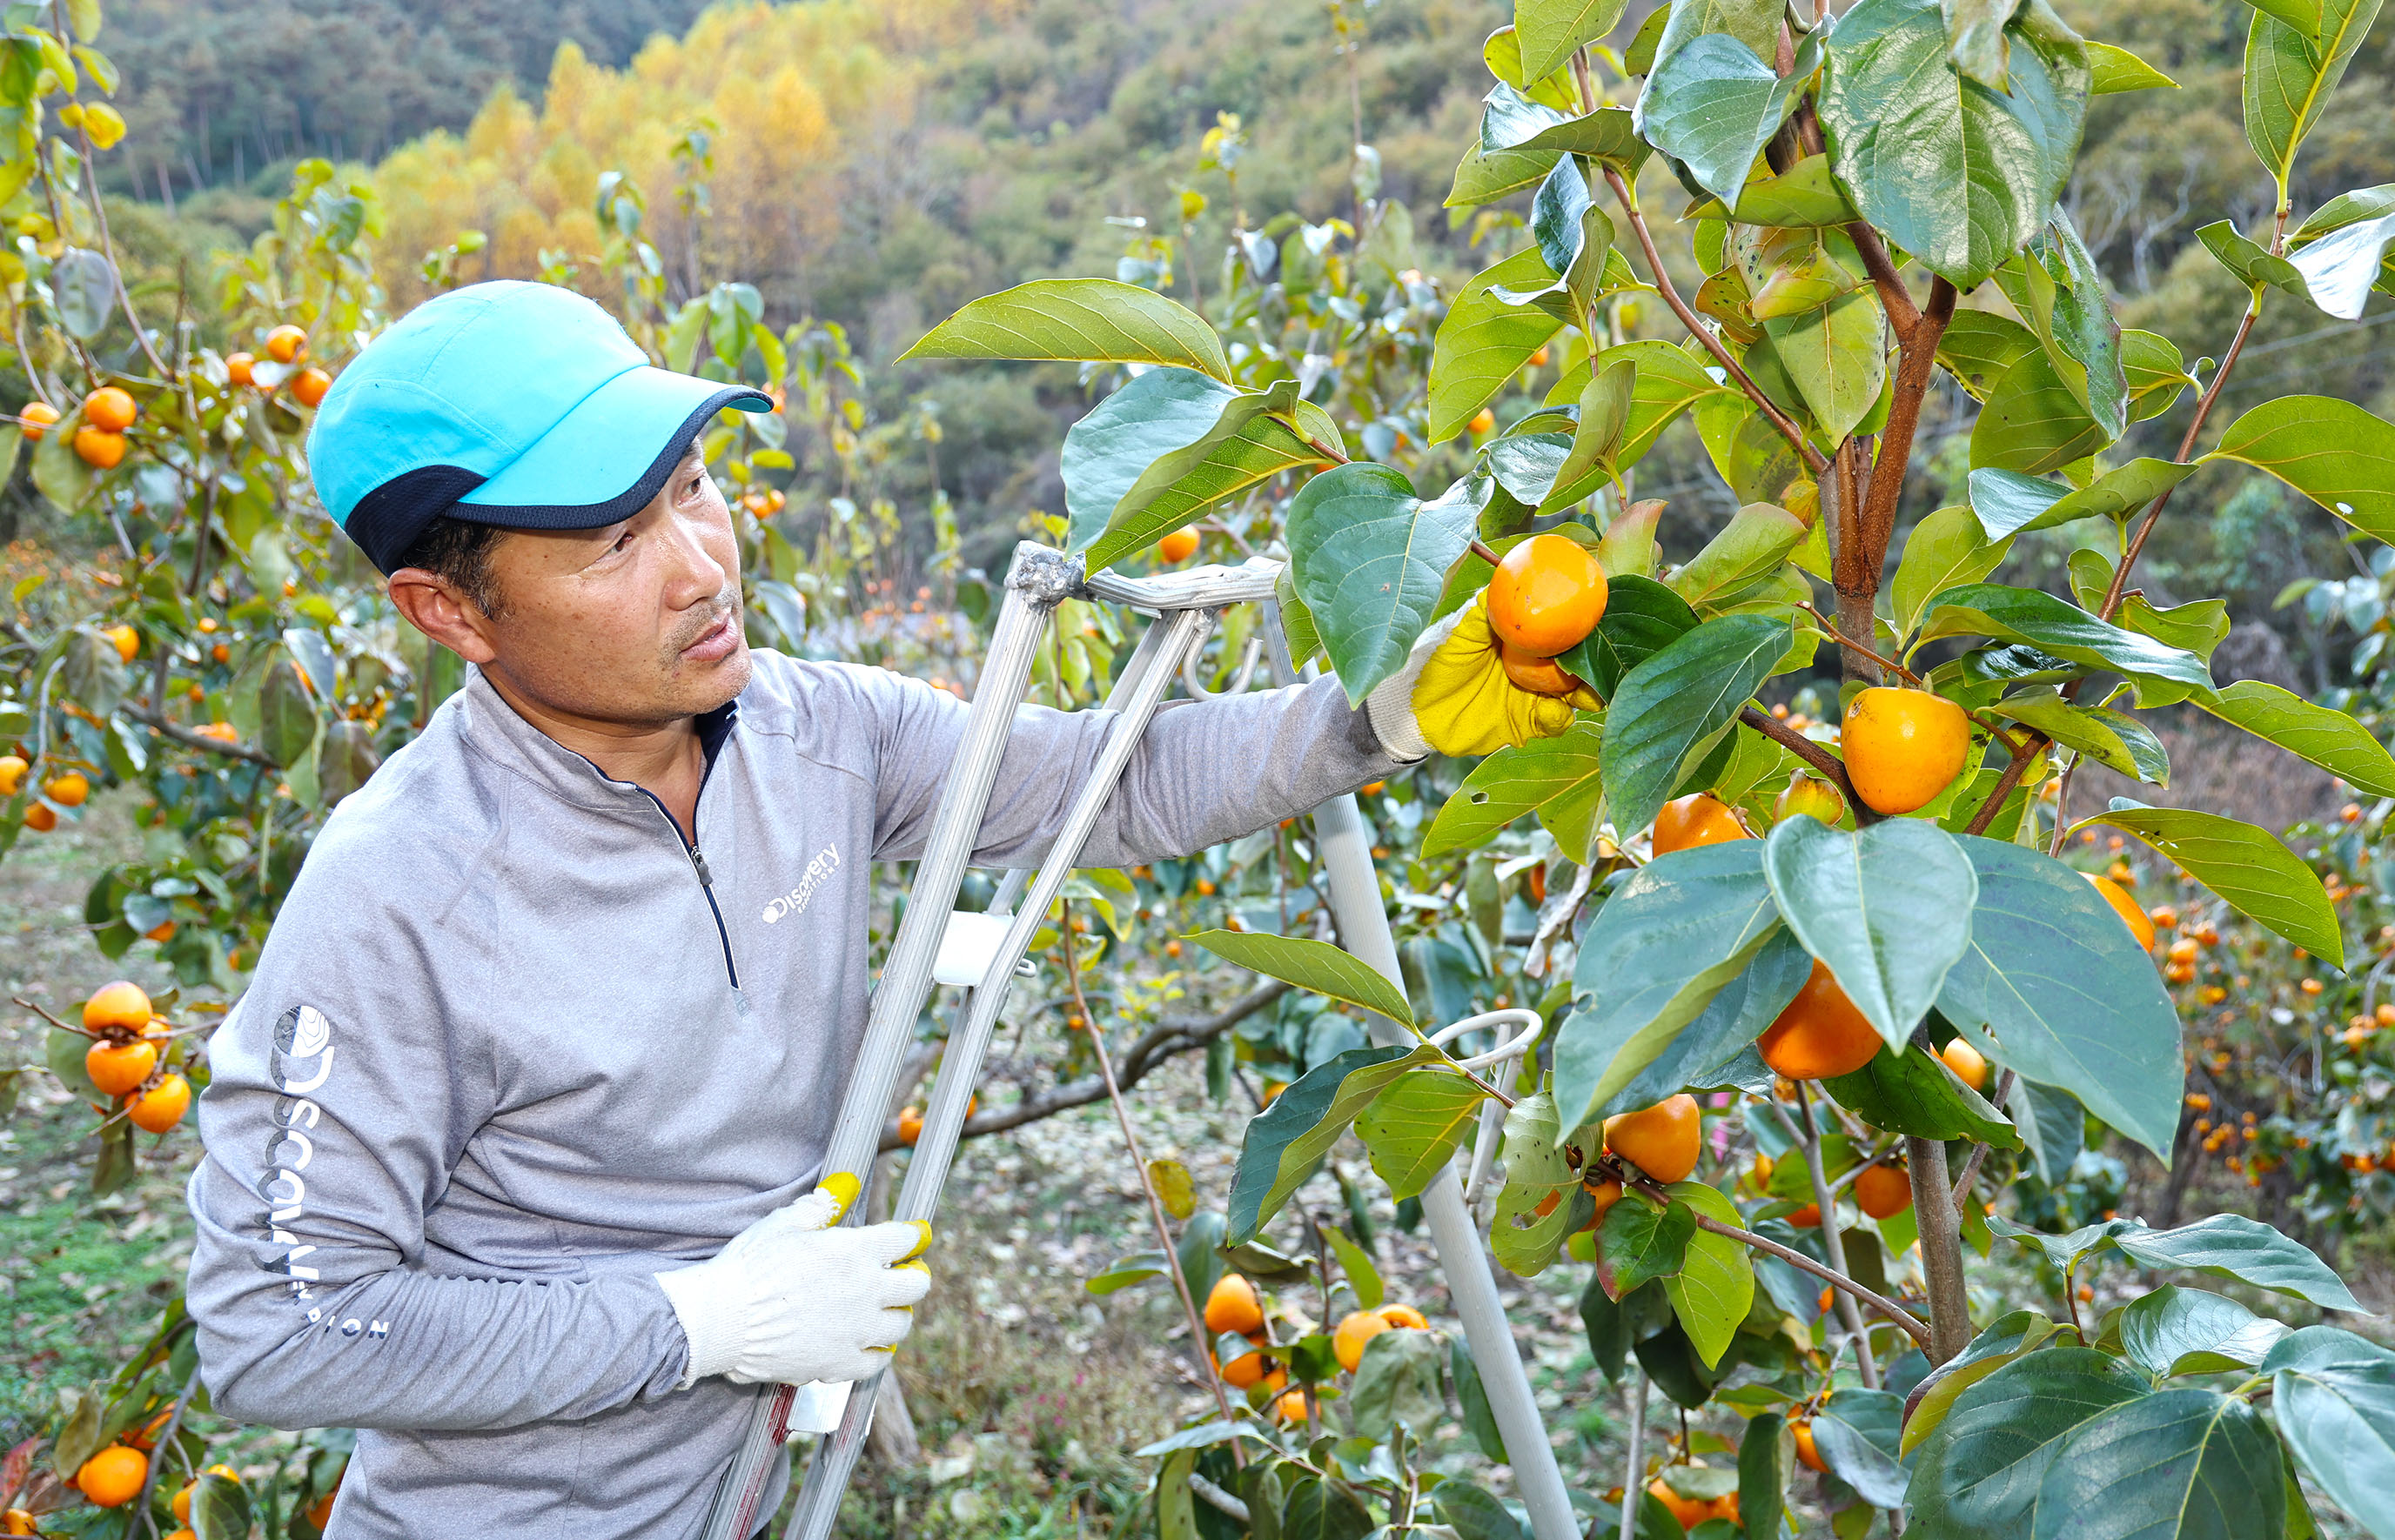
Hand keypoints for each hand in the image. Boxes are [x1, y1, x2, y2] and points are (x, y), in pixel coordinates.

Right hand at [655, 1180, 932, 1387]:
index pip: (905, 1240)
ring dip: (895, 1316)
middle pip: (917, 1286)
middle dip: (913, 1277)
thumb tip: (845, 1186)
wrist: (721, 1320)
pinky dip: (875, 1354)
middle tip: (904, 1275)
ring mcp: (856, 1332)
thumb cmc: (749, 1267)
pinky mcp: (839, 1364)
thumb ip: (821, 1207)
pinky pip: (876, 1363)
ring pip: (901, 1326)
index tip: (916, 1236)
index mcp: (856, 1251)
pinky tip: (867, 1346)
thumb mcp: (784, 1224)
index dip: (913, 1236)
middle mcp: (866, 1292)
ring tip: (882, 1311)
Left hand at [1366, 599, 1597, 759]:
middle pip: (1580, 657)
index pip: (1562, 622)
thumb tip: (1509, 573)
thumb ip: (1485, 607)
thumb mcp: (1458, 629)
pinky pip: (1556, 721)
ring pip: (1577, 691)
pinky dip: (1559, 717)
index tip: (1601, 613)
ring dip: (1587, 690)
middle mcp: (1536, 660)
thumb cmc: (1432, 661)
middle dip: (1597, 657)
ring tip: (1587, 690)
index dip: (1584, 618)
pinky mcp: (1528, 722)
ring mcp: (1535, 692)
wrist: (1410, 711)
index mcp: (1523, 633)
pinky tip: (1551, 711)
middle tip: (1604, 656)